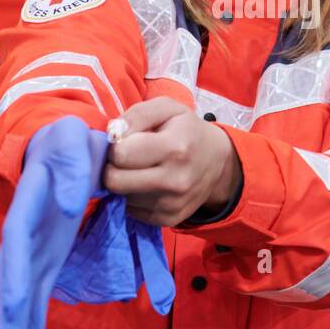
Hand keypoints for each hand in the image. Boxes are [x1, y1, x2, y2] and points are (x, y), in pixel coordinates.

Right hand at [0, 116, 106, 328]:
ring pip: (20, 294)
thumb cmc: (68, 139)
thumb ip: (72, 166)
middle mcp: (25, 232)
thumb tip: (72, 202)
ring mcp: (34, 247)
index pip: (17, 243)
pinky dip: (31, 323)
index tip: (12, 307)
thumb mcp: (75, 140)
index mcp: (30, 203)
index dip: (13, 276)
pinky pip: (36, 295)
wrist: (62, 140)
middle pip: (11, 278)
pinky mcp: (47, 257)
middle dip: (8, 318)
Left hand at [103, 97, 241, 226]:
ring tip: (140, 169)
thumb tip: (113, 133)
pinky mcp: (168, 220)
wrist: (217, 163)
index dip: (115, 146)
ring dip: (124, 183)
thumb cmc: (187, 130)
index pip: (120, 154)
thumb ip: (138, 114)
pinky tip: (147, 184)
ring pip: (121, 197)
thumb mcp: (168, 108)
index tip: (125, 141)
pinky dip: (134, 196)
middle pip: (114, 182)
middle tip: (125, 157)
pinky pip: (132, 210)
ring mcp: (172, 204)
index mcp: (174, 148)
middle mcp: (174, 181)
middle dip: (112, 167)